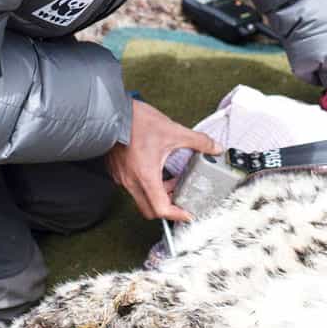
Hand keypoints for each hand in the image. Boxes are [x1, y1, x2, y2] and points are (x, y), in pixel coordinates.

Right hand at [108, 100, 220, 220]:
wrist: (111, 112)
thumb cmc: (137, 122)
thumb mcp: (173, 131)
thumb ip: (198, 141)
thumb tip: (215, 147)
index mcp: (146, 176)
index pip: (161, 208)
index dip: (177, 215)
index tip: (187, 214)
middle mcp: (131, 181)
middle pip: (149, 209)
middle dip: (167, 206)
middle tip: (179, 194)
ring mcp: (121, 177)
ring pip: (140, 198)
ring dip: (157, 193)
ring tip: (169, 177)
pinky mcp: (116, 171)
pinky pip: (132, 186)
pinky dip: (146, 184)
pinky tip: (154, 168)